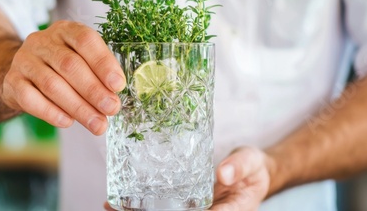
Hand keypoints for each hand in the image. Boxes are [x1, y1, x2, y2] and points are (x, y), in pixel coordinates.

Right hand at [1, 21, 125, 134]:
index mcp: (65, 30)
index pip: (85, 40)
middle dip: (94, 90)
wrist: (23, 73)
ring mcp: (24, 60)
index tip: (118, 85)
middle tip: (112, 109)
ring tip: (97, 124)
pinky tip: (68, 122)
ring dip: (78, 107)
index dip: (103, 63)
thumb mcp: (80, 60)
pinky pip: (30, 98)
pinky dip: (51, 112)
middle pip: (69, 65)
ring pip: (52, 85)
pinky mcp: (12, 81)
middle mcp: (42, 42)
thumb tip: (114, 95)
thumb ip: (98, 73)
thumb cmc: (61, 68)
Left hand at [103, 147, 271, 210]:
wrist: (251, 171)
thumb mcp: (251, 162)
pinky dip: (144, 207)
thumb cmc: (253, 168)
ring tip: (113, 207)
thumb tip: (224, 173)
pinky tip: (121, 202)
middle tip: (120, 210)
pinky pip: (165, 209)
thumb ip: (240, 166)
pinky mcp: (187, 205)